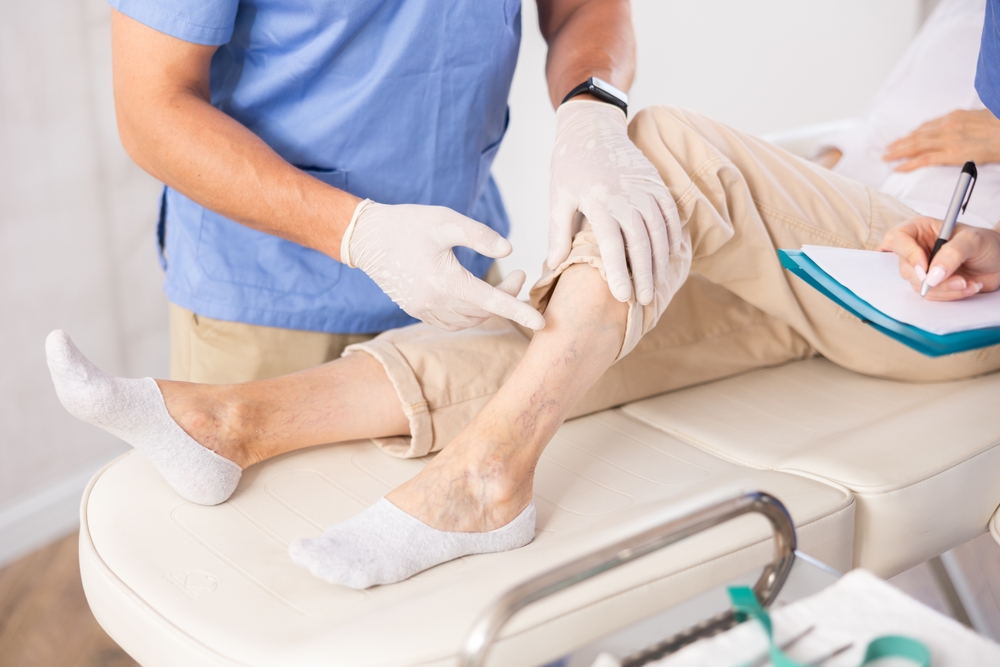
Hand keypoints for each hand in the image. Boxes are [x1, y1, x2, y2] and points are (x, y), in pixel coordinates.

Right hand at [343, 201, 544, 330]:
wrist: (366, 237)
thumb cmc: (407, 224)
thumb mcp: (446, 221)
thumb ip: (479, 235)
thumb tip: (508, 250)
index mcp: (445, 281)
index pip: (492, 302)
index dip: (519, 311)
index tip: (543, 322)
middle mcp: (434, 302)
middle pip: (483, 311)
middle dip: (506, 297)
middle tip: (517, 275)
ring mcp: (423, 310)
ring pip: (468, 321)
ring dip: (489, 308)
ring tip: (500, 285)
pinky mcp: (415, 310)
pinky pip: (451, 323)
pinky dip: (469, 315)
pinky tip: (474, 299)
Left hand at [549, 100, 675, 303]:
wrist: (591, 127)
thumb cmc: (569, 166)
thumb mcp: (558, 198)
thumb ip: (558, 233)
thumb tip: (554, 266)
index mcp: (598, 201)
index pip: (611, 245)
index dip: (618, 272)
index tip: (623, 297)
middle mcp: (625, 195)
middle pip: (641, 242)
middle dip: (644, 275)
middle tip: (645, 301)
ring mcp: (645, 188)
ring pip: (660, 232)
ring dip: (660, 262)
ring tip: (657, 286)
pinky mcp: (657, 183)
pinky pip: (671, 216)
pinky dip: (672, 238)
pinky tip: (669, 259)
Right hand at [878, 216, 999, 300]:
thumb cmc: (987, 243)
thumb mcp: (973, 240)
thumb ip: (952, 254)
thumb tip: (931, 276)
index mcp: (919, 229)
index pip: (896, 239)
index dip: (907, 254)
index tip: (925, 268)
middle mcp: (916, 249)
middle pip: (905, 267)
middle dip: (931, 278)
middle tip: (957, 279)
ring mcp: (922, 268)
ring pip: (917, 285)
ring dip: (945, 288)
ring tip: (968, 282)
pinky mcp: (930, 284)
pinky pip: (930, 295)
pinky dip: (950, 295)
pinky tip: (968, 286)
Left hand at [883, 109, 999, 171]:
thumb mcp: (980, 117)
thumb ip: (964, 123)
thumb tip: (959, 129)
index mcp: (954, 116)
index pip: (927, 126)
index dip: (913, 134)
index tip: (904, 138)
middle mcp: (948, 126)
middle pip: (917, 135)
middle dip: (900, 143)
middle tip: (887, 149)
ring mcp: (949, 139)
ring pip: (916, 146)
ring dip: (898, 152)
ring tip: (887, 158)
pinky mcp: (952, 153)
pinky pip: (925, 159)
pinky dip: (909, 163)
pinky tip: (898, 167)